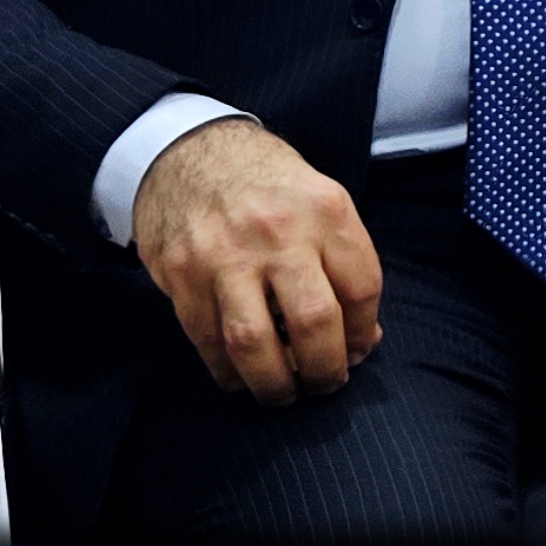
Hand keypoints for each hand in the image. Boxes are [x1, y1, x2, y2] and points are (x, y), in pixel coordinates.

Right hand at [130, 117, 383, 404]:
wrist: (189, 152)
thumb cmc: (268, 185)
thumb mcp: (320, 200)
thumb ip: (343, 262)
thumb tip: (364, 337)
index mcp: (326, 210)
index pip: (361, 288)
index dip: (363, 333)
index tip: (358, 351)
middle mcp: (278, 232)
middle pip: (314, 321)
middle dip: (324, 369)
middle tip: (324, 384)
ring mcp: (224, 254)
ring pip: (255, 342)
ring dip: (274, 383)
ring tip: (284, 393)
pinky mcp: (181, 274)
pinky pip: (208, 340)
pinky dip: (227, 372)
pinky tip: (241, 378)